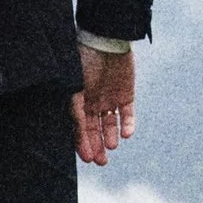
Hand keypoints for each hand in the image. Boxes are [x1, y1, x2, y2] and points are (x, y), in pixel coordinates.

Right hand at [73, 42, 134, 166]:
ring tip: (111, 146)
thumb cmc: (84, 61)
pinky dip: (127, 125)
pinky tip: (126, 134)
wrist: (106, 39)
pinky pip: (127, 114)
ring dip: (110, 137)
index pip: (79, 128)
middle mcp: (92, 102)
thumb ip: (75, 112)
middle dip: (97, 146)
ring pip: (110, 125)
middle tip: (101, 162)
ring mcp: (109, 98)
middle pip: (94, 130)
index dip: (83, 143)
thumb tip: (74, 136)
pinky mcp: (126, 94)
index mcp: (77, 100)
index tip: (87, 159)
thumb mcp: (74, 88)